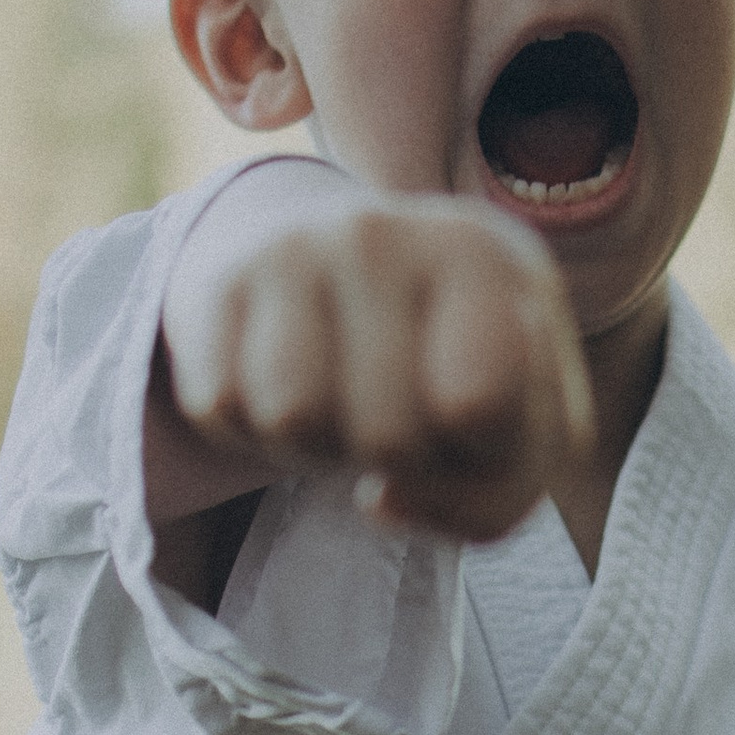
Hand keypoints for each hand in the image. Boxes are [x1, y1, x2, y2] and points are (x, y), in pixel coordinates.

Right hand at [150, 161, 592, 568]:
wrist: (337, 268)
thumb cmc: (452, 366)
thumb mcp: (517, 425)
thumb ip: (494, 499)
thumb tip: (381, 501)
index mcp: (481, 254)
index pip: (479, 406)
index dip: (479, 457)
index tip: (477, 426)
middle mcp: (381, 232)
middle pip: (387, 436)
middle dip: (399, 463)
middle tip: (402, 418)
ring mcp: (289, 250)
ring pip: (292, 421)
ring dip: (320, 450)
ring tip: (347, 406)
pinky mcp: (217, 284)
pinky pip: (223, 409)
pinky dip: (256, 430)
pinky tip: (291, 386)